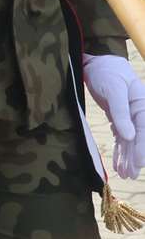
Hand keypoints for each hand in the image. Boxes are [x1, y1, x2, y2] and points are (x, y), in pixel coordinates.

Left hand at [85, 53, 144, 178]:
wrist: (97, 63)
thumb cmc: (107, 72)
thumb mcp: (113, 89)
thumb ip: (120, 112)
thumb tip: (129, 135)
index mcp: (143, 105)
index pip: (144, 131)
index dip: (142, 148)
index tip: (139, 163)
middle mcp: (139, 113)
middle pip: (138, 139)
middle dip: (135, 158)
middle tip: (129, 175)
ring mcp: (130, 117)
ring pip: (130, 141)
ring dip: (127, 158)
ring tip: (124, 174)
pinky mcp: (119, 119)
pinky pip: (121, 138)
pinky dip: (120, 151)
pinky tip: (118, 164)